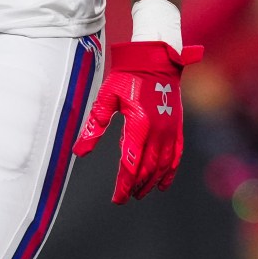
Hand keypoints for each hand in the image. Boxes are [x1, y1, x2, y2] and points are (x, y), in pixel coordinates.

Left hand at [74, 40, 199, 202]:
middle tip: (126, 196)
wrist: (155, 60)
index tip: (117, 198)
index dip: (123, 185)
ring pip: (162, 166)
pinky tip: (163, 183)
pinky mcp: (177, 127)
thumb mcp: (106, 99)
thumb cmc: (129, 77)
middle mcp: (158, 131)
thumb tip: (80, 151)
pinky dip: (169, 172)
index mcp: (139, 125)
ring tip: (141, 192)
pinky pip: (176, 156)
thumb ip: (94, 126)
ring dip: (151, 182)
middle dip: (136, 186)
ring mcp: (170, 130)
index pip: (131, 164)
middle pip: (147, 169)